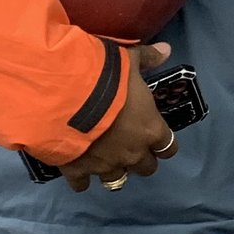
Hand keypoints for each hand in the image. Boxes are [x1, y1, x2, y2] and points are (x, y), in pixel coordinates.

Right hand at [56, 44, 174, 192]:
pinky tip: (77, 171)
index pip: (168, 147)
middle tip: (130, 146)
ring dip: (113, 169)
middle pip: (146, 168)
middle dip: (140, 159)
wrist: (65, 95)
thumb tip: (166, 49)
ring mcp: (105, 165)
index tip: (157, 140)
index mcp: (149, 129)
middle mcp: (131, 153)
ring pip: (116, 180)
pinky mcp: (78, 171)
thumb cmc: (105, 76)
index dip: (163, 144)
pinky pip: (82, 184)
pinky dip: (81, 179)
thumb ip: (147, 58)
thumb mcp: (127, 59)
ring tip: (104, 158)